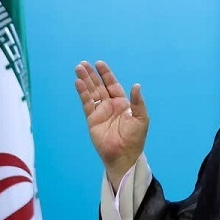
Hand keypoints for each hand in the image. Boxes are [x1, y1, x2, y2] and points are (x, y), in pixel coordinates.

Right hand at [74, 60, 148, 191]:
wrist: (124, 155)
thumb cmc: (135, 138)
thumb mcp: (141, 118)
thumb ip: (137, 102)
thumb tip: (136, 85)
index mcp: (123, 104)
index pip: (113, 85)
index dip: (106, 74)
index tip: (99, 64)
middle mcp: (110, 105)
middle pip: (99, 86)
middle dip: (92, 75)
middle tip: (83, 63)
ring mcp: (100, 112)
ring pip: (91, 92)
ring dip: (85, 81)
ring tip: (78, 68)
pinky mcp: (92, 119)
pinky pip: (87, 103)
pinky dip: (82, 93)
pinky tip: (78, 83)